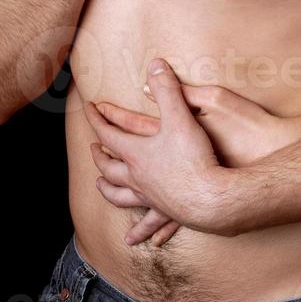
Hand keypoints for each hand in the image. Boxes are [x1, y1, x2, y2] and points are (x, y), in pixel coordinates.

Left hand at [87, 78, 297, 246]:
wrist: (211, 198)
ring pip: (120, 195)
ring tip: (101, 187)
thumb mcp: (180, 115)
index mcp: (137, 153)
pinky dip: (141, 227)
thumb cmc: (194, 158)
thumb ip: (168, 89)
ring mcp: (151, 196)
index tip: (89, 109)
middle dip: (99, 156)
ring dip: (108, 190)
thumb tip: (155, 63)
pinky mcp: (166, 210)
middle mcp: (138, 177)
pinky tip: (139, 237)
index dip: (97, 119)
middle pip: (109, 168)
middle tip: (92, 149)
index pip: (108, 134)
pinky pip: (149, 220)